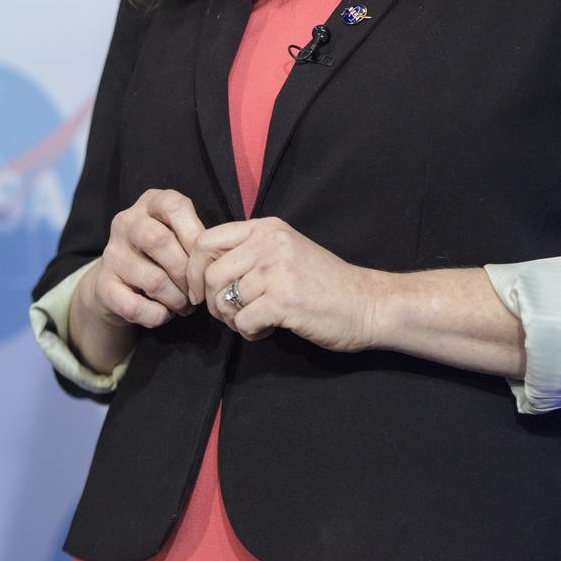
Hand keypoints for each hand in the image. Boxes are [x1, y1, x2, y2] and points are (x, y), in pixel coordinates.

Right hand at [88, 187, 205, 330]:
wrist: (115, 285)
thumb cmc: (160, 255)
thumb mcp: (177, 234)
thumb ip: (195, 236)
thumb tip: (217, 256)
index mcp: (149, 203)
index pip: (174, 205)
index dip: (195, 234)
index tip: (205, 259)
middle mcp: (126, 223)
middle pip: (161, 241)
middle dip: (186, 272)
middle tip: (197, 291)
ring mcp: (111, 254)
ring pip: (153, 280)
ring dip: (177, 299)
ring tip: (186, 305)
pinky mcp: (103, 286)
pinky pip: (136, 307)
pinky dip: (158, 315)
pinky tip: (165, 313)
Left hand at [186, 216, 380, 352]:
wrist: (367, 303)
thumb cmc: (324, 283)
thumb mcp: (285, 252)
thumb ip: (250, 252)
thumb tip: (203, 270)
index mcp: (266, 228)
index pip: (206, 240)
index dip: (193, 270)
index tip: (199, 292)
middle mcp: (269, 242)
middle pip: (209, 273)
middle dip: (213, 302)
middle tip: (234, 314)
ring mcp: (277, 269)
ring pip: (223, 300)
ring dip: (233, 320)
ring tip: (255, 322)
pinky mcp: (284, 300)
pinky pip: (243, 321)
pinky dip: (250, 333)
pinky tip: (269, 329)